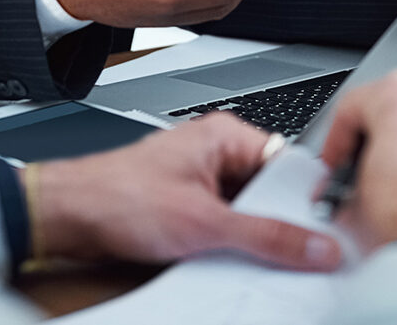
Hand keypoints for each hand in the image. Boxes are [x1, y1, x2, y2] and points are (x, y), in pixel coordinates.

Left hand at [31, 113, 341, 270]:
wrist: (68, 216)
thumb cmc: (118, 196)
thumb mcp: (206, 223)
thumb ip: (267, 236)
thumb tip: (315, 245)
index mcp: (225, 135)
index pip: (289, 164)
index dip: (309, 201)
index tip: (329, 232)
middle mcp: (214, 152)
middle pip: (270, 193)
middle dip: (280, 224)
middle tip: (298, 254)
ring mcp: (200, 181)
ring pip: (248, 213)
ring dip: (253, 238)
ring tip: (256, 258)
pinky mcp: (188, 207)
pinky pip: (226, 227)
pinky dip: (232, 246)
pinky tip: (232, 262)